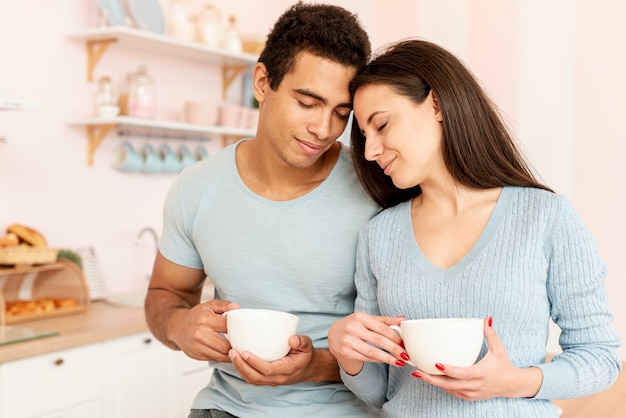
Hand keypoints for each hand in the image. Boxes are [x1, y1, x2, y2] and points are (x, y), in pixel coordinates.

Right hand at [169, 299, 239, 362]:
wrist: (177, 326)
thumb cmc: (196, 316)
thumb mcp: (209, 306)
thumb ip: (223, 305)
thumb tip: (236, 307)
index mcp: (205, 319)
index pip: (227, 327)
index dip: (237, 330)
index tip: (243, 331)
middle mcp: (200, 334)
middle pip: (225, 346)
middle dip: (235, 346)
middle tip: (242, 344)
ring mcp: (197, 347)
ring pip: (220, 356)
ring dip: (230, 354)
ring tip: (236, 350)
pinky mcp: (196, 355)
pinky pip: (214, 359)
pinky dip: (221, 357)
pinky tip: (226, 353)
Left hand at [228, 334, 320, 385]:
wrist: (308, 369)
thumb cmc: (305, 355)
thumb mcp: (307, 345)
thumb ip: (302, 341)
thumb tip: (292, 339)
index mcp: (288, 369)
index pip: (268, 370)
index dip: (255, 362)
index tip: (244, 352)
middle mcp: (278, 378)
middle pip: (256, 377)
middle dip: (241, 365)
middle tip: (232, 351)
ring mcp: (271, 381)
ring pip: (252, 379)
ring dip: (240, 368)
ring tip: (231, 354)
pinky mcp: (266, 379)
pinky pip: (252, 378)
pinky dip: (242, 370)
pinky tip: (236, 359)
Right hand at [328, 312, 405, 374]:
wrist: (333, 334)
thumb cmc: (353, 325)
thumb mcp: (366, 319)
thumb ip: (384, 320)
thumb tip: (402, 319)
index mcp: (360, 317)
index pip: (381, 328)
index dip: (395, 336)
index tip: (404, 343)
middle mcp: (352, 328)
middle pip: (379, 341)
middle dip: (394, 349)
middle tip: (406, 356)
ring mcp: (348, 341)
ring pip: (373, 352)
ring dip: (388, 358)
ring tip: (399, 362)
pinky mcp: (346, 352)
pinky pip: (366, 358)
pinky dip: (378, 360)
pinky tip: (386, 361)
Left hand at [413, 317, 542, 400]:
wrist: (512, 386)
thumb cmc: (504, 366)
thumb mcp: (499, 349)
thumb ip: (491, 334)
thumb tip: (486, 319)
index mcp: (481, 373)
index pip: (463, 373)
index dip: (449, 370)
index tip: (436, 364)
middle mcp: (475, 386)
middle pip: (450, 384)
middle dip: (432, 379)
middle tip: (417, 371)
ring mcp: (472, 393)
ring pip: (449, 390)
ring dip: (434, 383)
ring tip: (419, 373)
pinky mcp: (469, 397)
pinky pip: (453, 392)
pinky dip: (442, 386)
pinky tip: (432, 378)